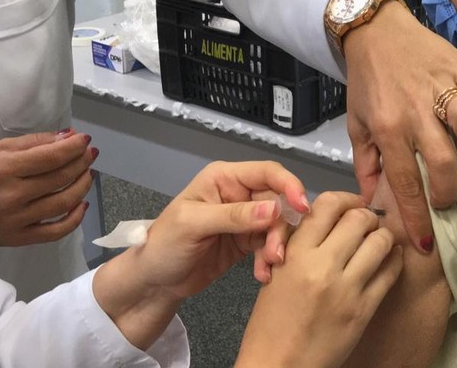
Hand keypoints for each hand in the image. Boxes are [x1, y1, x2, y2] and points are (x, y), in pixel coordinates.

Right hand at [0, 129, 95, 245]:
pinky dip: (75, 219)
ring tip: (88, 174)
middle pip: (61, 178)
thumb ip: (35, 142)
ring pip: (64, 203)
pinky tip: (82, 204)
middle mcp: (13, 195)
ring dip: (83, 186)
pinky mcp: (20, 238)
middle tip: (90, 155)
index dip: (75, 147)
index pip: (52, 157)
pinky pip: (56, 232)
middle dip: (82, 163)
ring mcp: (18, 220)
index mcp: (6, 168)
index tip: (86, 140)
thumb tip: (69, 136)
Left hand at [93, 161, 308, 350]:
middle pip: (278, 202)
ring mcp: (245, 219)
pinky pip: (270, 245)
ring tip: (269, 267)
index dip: (289, 186)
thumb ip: (234, 216)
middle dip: (281, 228)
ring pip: (278, 225)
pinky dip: (270, 259)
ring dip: (278, 246)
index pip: (267, 173)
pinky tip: (262, 274)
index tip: (302, 209)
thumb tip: (275, 210)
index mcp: (224, 178)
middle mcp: (239, 193)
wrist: (154, 283)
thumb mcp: (194, 225)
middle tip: (277, 254)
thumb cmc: (164, 245)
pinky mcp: (247, 241)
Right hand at [237, 192, 402, 367]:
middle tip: (368, 223)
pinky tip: (390, 260)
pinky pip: (390, 273)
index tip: (353, 204)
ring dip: (383, 237)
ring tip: (379, 242)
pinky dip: (394, 261)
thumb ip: (301, 243)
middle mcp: (321, 266)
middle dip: (367, 217)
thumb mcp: (276, 274)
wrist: (279, 367)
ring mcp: (345, 288)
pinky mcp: (363, 310)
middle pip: (359, 218)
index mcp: (295, 254)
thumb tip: (331, 218)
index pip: (328, 205)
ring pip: (380, 242)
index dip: (347, 199)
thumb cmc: (272, 325)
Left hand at [343, 1, 456, 251]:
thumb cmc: (367, 81)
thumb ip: (365, 164)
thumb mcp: (356, 125)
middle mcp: (415, 111)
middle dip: (449, 191)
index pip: (405, 183)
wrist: (375, 31)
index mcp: (387, 128)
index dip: (417, 219)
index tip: (426, 244)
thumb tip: (370, 203)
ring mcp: (441, 87)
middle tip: (446, 195)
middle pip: (444, 162)